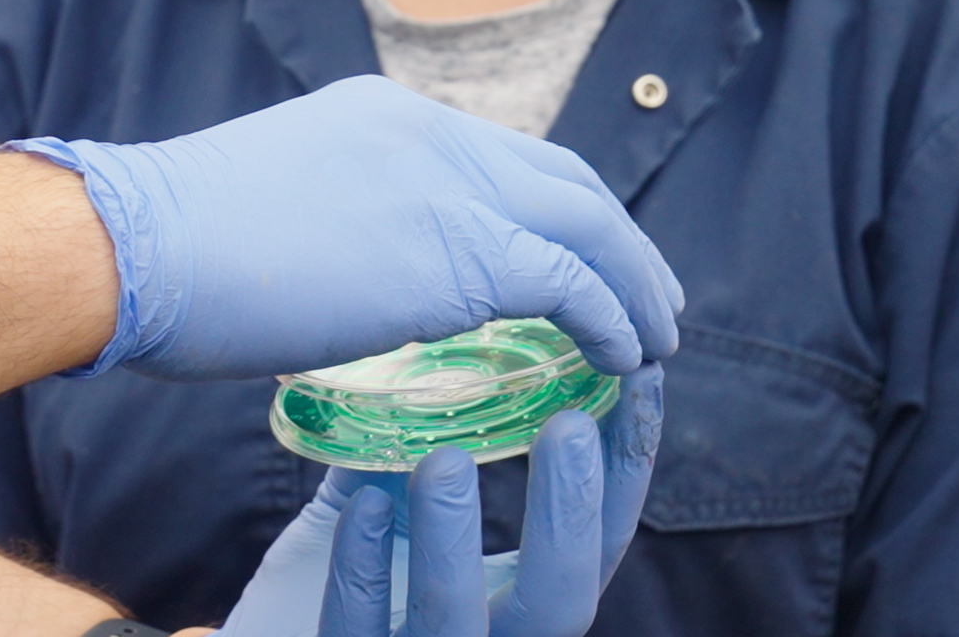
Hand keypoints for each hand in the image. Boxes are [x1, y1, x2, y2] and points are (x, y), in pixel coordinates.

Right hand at [13, 76, 683, 381]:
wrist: (138, 245)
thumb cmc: (171, 247)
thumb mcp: (276, 201)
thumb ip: (338, 220)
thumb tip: (353, 276)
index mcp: (386, 115)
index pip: (502, 154)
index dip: (554, 206)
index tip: (579, 253)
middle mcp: (430, 133)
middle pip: (564, 177)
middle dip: (619, 237)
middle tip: (649, 292)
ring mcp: (447, 187)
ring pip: (586, 222)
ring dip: (635, 280)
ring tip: (657, 333)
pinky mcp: (457, 255)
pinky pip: (571, 283)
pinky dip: (613, 317)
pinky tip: (624, 358)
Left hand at [220, 372, 663, 635]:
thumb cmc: (317, 602)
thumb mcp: (378, 528)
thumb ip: (405, 459)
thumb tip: (432, 351)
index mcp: (511, 611)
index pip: (598, 546)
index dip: (626, 473)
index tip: (642, 382)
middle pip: (562, 602)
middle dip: (571, 515)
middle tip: (569, 423)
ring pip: (459, 625)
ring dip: (456, 540)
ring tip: (445, 460)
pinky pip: (359, 633)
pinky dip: (363, 568)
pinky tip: (360, 508)